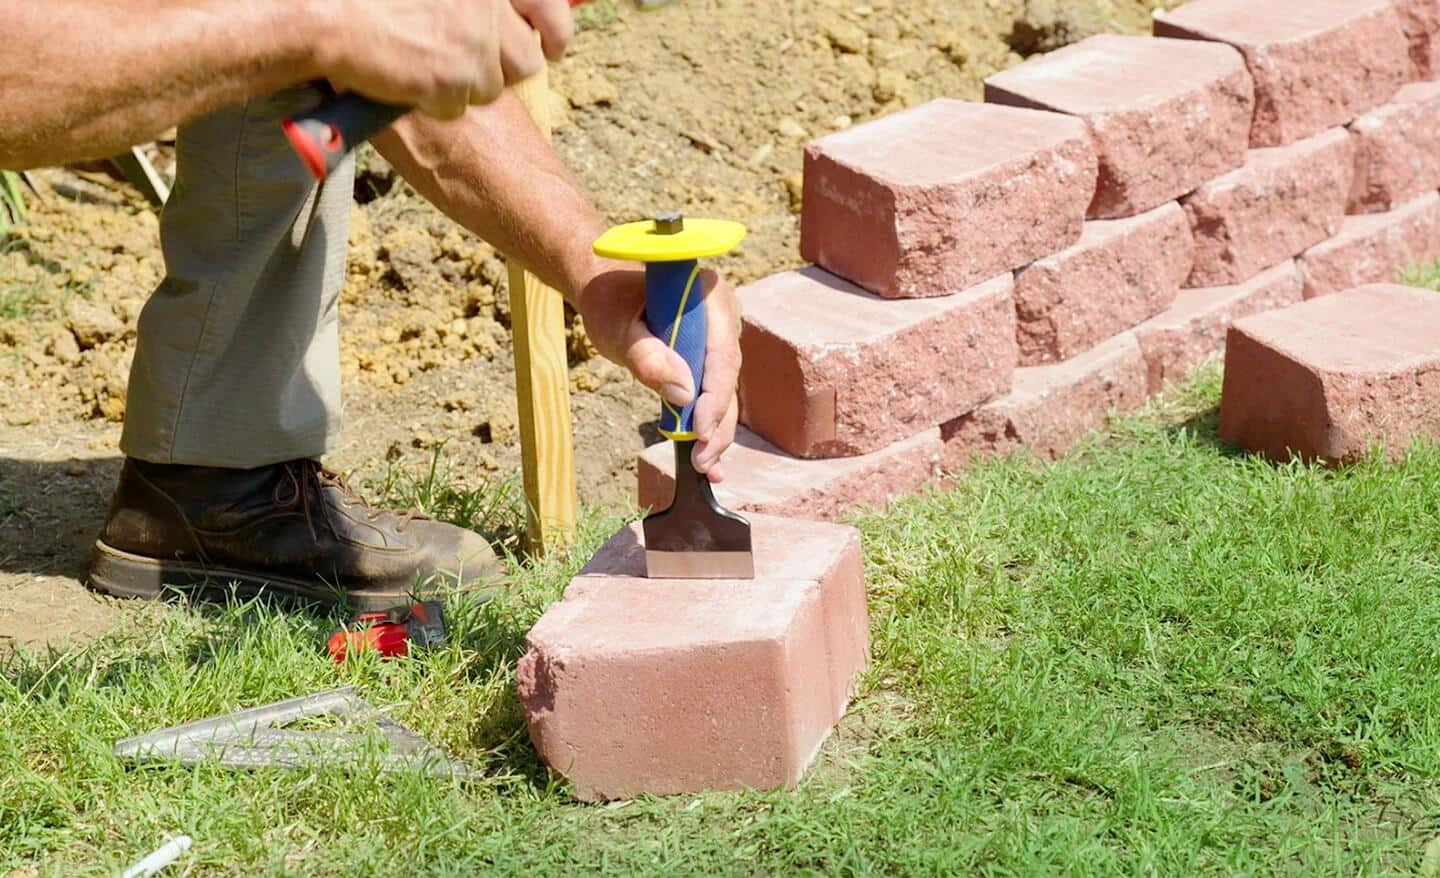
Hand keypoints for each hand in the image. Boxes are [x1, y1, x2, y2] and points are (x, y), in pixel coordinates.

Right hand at [321, 0, 573, 118]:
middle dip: (497, 68)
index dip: (554, 29)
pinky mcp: (456, 74)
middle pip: (525, 59)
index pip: (549, 6)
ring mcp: (476, 38)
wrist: (326, 12)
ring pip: (492, 87)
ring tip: (420, 63)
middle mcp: (490, 4)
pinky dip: (435, 100)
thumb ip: (471, 4)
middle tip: (460, 61)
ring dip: (462, 85)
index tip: (553, 45)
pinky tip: (406, 78)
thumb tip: (497, 17)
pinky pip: (459, 105)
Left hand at [577, 265, 742, 483]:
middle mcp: (724, 317)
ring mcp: (720, 338)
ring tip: (704, 467)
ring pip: (724, 391)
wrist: (607, 290)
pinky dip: (707, 424)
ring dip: (714, 431)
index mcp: (710, 298)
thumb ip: (647, 357)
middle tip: (701, 461)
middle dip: (716, 424)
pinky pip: (713, 392)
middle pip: (727, 377)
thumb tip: (684, 394)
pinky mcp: (709, 358)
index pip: (722, 354)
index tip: (699, 430)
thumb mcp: (618, 329)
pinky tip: (708, 460)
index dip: (715, 396)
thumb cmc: (611, 303)